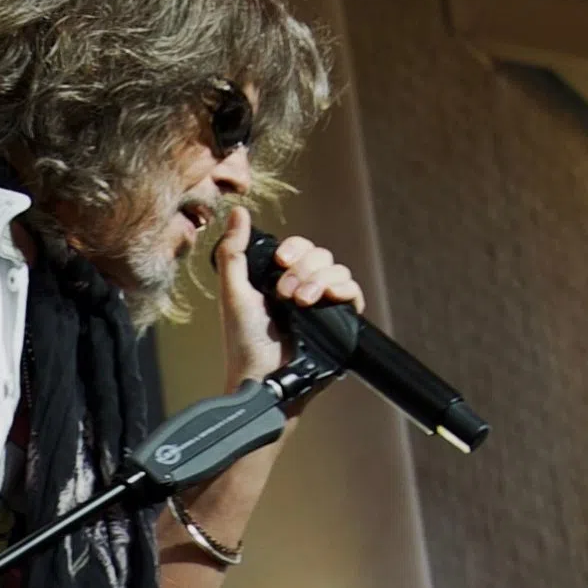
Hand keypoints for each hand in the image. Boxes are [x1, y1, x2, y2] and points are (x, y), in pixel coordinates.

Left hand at [213, 206, 362, 397]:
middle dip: (303, 269)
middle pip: (320, 255)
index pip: (299, 247)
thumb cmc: (244, 340)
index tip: (280, 262)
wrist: (263, 375)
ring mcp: (323, 305)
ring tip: (300, 302)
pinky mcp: (339, 322)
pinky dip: (343, 290)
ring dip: (318, 280)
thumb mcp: (232, 291)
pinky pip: (354, 294)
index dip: (294, 248)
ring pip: (338, 271)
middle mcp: (304, 288)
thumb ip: (233, 251)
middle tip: (285, 292)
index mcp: (280, 278)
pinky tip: (324, 299)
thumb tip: (237, 211)